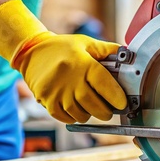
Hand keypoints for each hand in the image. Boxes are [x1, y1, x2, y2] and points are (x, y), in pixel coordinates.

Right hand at [0, 0, 126, 122]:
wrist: (31, 51)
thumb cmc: (62, 48)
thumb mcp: (86, 43)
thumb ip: (108, 50)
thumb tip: (128, 54)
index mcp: (83, 63)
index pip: (104, 84)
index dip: (116, 97)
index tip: (123, 104)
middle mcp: (69, 79)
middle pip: (94, 104)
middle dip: (106, 111)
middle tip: (110, 110)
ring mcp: (56, 92)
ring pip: (81, 114)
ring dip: (90, 114)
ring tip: (92, 107)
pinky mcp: (46, 100)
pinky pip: (65, 118)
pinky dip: (74, 117)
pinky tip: (77, 109)